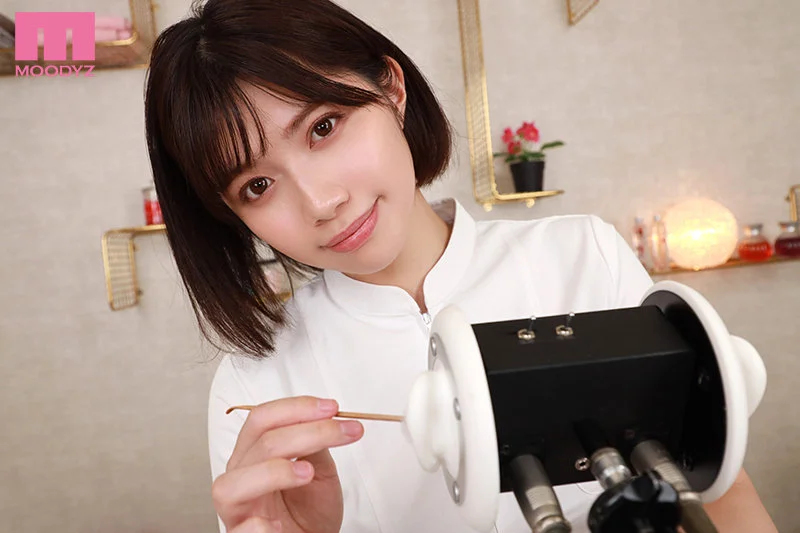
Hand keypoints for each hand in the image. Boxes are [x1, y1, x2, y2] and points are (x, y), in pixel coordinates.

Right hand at [213, 396, 364, 532]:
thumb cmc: (309, 510)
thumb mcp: (319, 468)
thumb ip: (315, 443)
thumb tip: (325, 417)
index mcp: (253, 453)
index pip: (263, 418)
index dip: (298, 408)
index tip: (332, 408)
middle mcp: (240, 476)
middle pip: (262, 443)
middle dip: (308, 432)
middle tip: (341, 432)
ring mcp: (237, 508)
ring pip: (235, 483)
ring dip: (274, 472)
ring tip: (306, 473)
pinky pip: (242, 530)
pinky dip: (260, 525)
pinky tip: (279, 524)